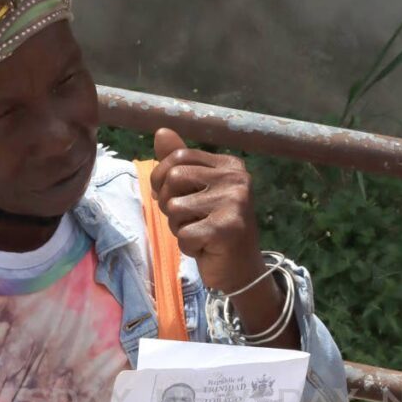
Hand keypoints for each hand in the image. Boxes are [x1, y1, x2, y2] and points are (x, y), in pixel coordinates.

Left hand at [150, 127, 264, 293]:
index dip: (161, 179)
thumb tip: (160, 132)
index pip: (178, 157)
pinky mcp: (226, 229)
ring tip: (200, 233)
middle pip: (173, 179)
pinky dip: (188, 246)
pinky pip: (183, 234)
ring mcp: (234, 203)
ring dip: (178, 228)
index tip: (171, 197)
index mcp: (229, 165)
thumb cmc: (213, 228)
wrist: (241, 269)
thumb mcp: (196, 191)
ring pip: (174, 208)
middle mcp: (236, 179)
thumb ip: (180, 163)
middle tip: (190, 220)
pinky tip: (206, 247)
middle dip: (170, 204)